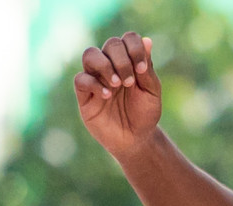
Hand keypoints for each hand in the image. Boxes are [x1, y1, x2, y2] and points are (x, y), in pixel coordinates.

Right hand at [75, 32, 161, 161]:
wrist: (135, 140)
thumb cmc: (144, 114)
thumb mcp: (151, 92)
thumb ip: (147, 68)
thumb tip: (147, 40)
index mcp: (129, 61)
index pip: (127, 39)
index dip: (135, 48)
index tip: (142, 69)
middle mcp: (111, 65)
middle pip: (110, 44)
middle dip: (122, 60)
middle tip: (130, 82)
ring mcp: (96, 78)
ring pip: (90, 54)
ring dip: (105, 66)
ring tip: (117, 84)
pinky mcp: (84, 94)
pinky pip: (81, 79)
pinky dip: (94, 84)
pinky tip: (107, 96)